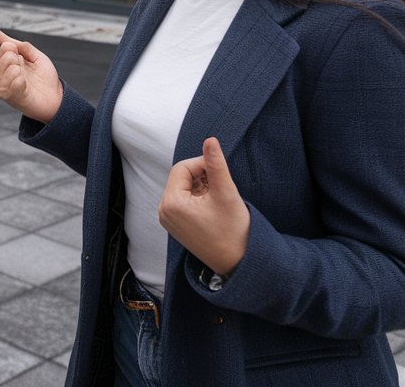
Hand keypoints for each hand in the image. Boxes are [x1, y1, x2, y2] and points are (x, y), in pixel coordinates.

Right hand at [0, 29, 62, 123]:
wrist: (55, 98)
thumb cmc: (44, 79)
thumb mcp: (33, 56)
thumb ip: (16, 44)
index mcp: (1, 65)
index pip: (5, 47)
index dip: (20, 52)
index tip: (25, 61)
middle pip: (7, 55)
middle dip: (22, 61)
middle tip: (26, 73)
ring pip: (10, 67)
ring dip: (23, 72)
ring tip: (25, 80)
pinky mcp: (6, 97)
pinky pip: (16, 80)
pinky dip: (24, 82)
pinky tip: (25, 88)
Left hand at [158, 137, 249, 277]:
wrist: (240, 264)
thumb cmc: (234, 232)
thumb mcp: (225, 193)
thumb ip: (216, 164)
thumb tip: (210, 140)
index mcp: (171, 203)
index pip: (183, 168)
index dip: (203, 166)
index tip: (220, 176)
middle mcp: (164, 211)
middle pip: (182, 177)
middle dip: (203, 178)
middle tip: (221, 191)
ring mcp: (169, 220)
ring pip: (185, 188)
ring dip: (202, 188)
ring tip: (218, 202)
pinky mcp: (177, 225)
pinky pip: (184, 200)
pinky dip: (199, 198)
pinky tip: (214, 209)